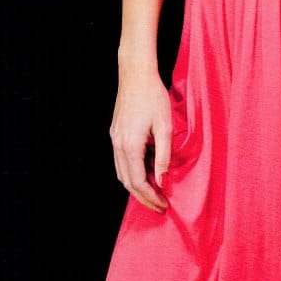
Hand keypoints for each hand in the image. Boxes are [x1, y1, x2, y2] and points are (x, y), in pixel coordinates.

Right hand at [109, 67, 172, 212]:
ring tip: (155, 192)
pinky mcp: (116, 133)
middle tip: (160, 206)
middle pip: (127, 182)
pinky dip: (133, 171)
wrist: (136, 74)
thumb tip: (163, 180)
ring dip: (137, 186)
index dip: (151, 197)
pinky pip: (122, 161)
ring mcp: (115, 139)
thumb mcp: (165, 125)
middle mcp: (118, 145)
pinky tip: (148, 170)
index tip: (164, 205)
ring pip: (122, 173)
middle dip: (143, 197)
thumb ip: (164, 154)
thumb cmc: (154, 96)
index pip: (138, 182)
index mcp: (130, 145)